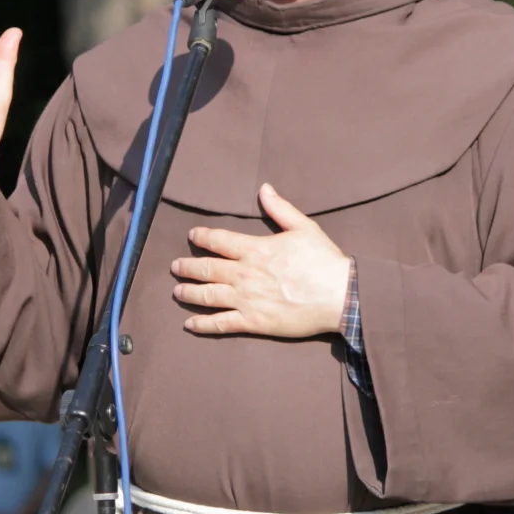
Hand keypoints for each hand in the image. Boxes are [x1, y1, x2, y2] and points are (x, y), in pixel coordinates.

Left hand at [171, 183, 350, 337]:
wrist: (339, 296)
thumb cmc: (323, 261)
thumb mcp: (303, 227)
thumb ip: (280, 208)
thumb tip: (264, 189)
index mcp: (255, 249)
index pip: (218, 240)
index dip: (202, 237)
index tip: (192, 236)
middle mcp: (244, 274)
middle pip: (206, 269)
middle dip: (186, 267)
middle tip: (175, 267)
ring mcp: (246, 300)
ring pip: (207, 296)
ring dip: (188, 293)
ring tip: (177, 291)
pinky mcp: (253, 322)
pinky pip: (221, 324)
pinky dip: (202, 324)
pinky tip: (190, 324)